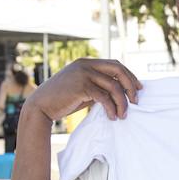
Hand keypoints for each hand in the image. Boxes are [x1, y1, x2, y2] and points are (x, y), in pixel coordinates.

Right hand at [24, 58, 142, 121]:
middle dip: (131, 85)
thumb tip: (120, 91)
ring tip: (123, 115)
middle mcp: (86, 64)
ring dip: (122, 102)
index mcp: (87, 62)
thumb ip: (97, 85)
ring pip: (114, 86)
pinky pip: (104, 97)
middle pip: (118, 69)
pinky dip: (112, 108)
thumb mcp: (82, 88)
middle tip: (136, 101)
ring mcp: (83, 74)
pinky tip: (112, 117)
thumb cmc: (63, 100)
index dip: (129, 75)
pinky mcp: (81, 87)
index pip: (115, 64)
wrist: (41, 107)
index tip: (138, 88)